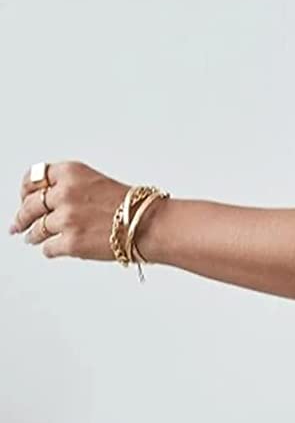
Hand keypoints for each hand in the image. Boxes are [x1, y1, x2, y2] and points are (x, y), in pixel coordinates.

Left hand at [8, 161, 130, 261]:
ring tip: (34, 238)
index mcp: (71, 173)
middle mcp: (65, 193)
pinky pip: (48, 249)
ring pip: (36, 230)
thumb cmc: (130, 205)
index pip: (33, 178)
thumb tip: (42, 202)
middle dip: (21, 218)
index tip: (24, 197)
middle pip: (28, 206)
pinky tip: (57, 248)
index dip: (25, 190)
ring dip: (34, 236)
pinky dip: (51, 250)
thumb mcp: (94, 181)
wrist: (149, 224)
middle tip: (17, 224)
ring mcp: (66, 219)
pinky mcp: (71, 242)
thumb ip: (68, 186)